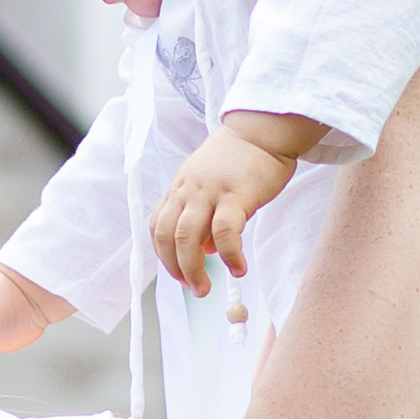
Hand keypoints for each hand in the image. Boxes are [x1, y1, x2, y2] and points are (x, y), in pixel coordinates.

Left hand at [152, 124, 300, 294]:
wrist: (262, 130)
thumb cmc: (240, 160)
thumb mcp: (210, 184)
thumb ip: (201, 214)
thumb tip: (204, 250)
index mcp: (179, 188)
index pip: (157, 227)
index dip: (164, 256)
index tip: (179, 274)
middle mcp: (188, 190)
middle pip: (167, 236)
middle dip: (176, 269)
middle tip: (194, 288)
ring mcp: (209, 192)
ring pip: (188, 237)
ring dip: (193, 269)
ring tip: (207, 287)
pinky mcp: (235, 195)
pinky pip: (224, 233)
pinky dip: (229, 256)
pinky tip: (239, 268)